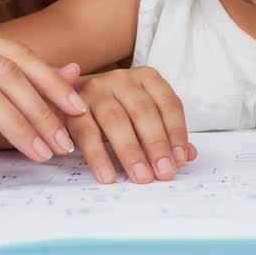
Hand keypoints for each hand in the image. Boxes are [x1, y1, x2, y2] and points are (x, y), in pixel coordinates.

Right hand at [65, 67, 197, 184]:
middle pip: (143, 111)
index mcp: (146, 78)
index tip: (179, 160)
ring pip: (115, 120)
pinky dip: (97, 155)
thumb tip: (188, 156)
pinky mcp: (72, 105)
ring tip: (140, 177)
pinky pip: (86, 131)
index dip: (176, 132)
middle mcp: (122, 79)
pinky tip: (107, 175)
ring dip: (130, 151)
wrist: (67, 97)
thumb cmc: (115, 110)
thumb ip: (165, 134)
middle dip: (155, 145)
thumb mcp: (142, 118)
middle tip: (163, 173)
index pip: (168, 103)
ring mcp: (96, 89)